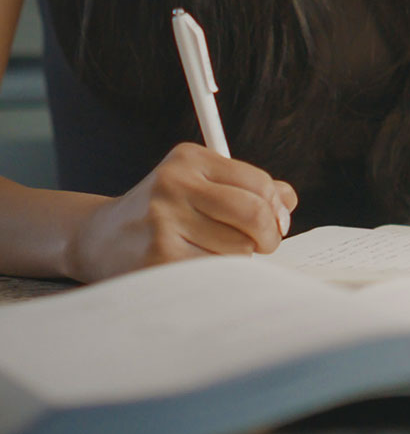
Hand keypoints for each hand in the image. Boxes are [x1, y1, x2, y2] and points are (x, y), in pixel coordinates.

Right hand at [64, 142, 298, 282]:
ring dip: (241, 258)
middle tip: (265, 244)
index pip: (258, 182)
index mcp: (189, 159)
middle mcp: (175, 183)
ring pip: (238, 248)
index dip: (277, 207)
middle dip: (269, 234)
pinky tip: (205, 268)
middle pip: (253, 213)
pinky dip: (222, 275)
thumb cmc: (159, 212)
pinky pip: (215, 272)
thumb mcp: (198, 184)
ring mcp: (164, 221)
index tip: (278, 221)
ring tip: (219, 254)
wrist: (98, 239)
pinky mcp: (158, 258)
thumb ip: (245, 187)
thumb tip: (288, 201)